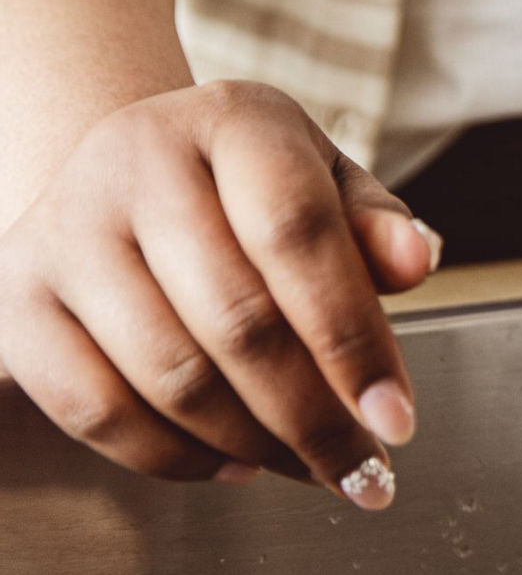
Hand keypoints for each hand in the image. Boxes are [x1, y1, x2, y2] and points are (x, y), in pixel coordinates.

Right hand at [0, 82, 441, 507]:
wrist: (125, 176)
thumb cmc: (247, 188)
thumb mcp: (326, 182)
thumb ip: (377, 226)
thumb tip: (417, 259)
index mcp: (233, 119)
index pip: (300, 234)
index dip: (355, 339)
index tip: (397, 418)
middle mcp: (136, 160)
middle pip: (238, 319)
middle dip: (313, 416)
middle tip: (362, 468)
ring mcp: (66, 230)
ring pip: (170, 375)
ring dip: (253, 443)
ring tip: (308, 465)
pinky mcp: (18, 299)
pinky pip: (97, 409)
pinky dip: (174, 456)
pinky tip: (235, 460)